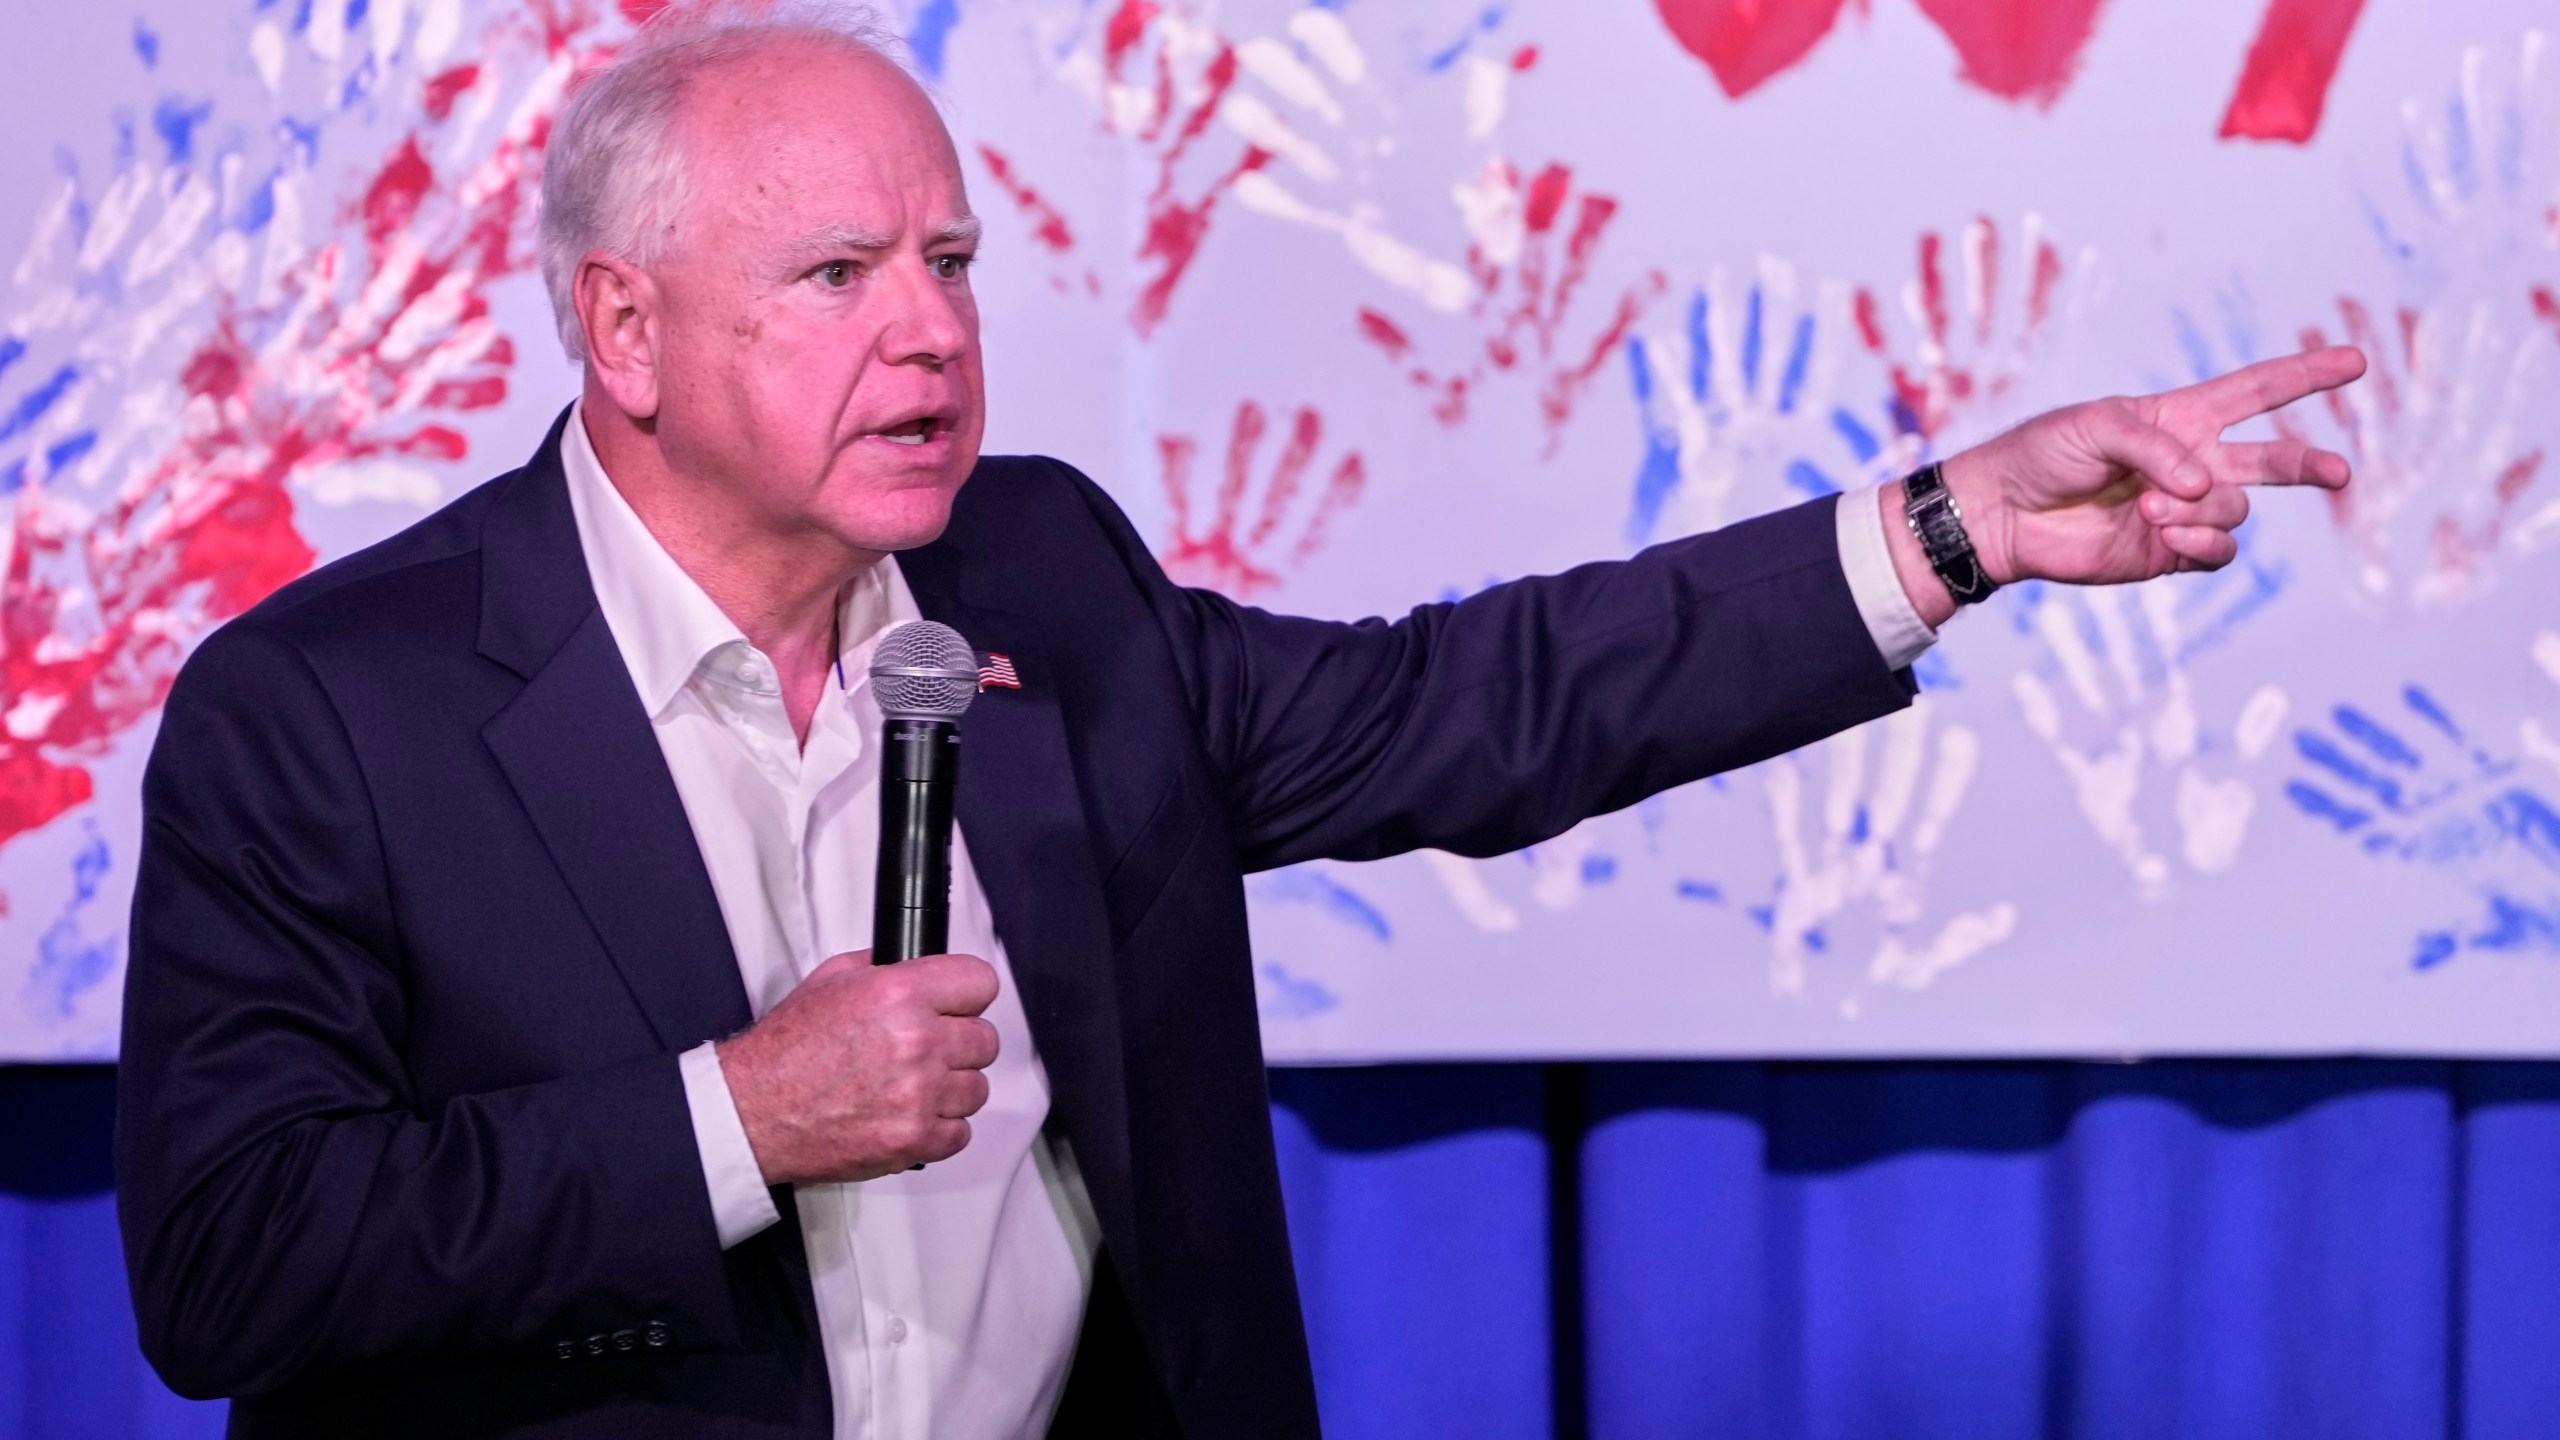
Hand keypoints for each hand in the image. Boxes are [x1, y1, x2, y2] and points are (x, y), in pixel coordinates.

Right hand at [715, 950, 999, 1184]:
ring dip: (952, 1088)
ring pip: (977, 1088)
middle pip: (985, 1039)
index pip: (980, 982)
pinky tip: (912, 1115)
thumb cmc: (783, 1053)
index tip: (959, 1004)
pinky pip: (960, 1133)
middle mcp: (916, 1041)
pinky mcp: (914, 1139)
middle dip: (959, 1042)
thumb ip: (882, 968)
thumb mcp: (830, 980)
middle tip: (929, 1049)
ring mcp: (919, 1094)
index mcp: (898, 994)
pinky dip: (940, 1129)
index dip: (967, 994)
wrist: (751, 1112)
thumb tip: (918, 966)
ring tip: (915, 1086)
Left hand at [1885, 346, 2368, 626]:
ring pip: (2235, 509)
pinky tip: (2170, 536)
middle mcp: (2192, 463)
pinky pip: (2217, 551)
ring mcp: (2184, 511)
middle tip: (2342, 471)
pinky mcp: (2168, 553)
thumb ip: (2155, 446)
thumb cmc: (2043, 453)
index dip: (2305, 376)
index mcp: (2180, 418)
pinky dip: (2203, 543)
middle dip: (2310, 464)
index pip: (2255, 391)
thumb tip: (2200, 485)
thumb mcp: (2097, 425)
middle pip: (2272, 459)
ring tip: (2150, 506)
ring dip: (2201, 508)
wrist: (2004, 513)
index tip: (2355, 363)